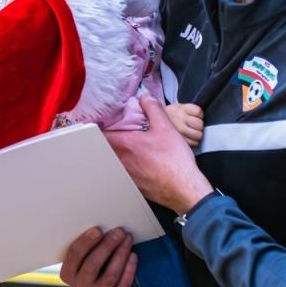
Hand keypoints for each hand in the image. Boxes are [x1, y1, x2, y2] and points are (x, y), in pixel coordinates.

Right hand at [59, 226, 136, 286]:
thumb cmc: (93, 265)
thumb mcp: (83, 258)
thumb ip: (88, 247)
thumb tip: (102, 226)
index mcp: (66, 275)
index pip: (74, 256)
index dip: (86, 241)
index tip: (98, 229)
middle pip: (92, 265)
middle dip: (107, 246)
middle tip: (118, 232)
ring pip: (110, 275)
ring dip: (121, 255)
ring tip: (128, 240)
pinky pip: (122, 286)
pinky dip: (129, 270)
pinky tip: (133, 256)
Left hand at [106, 96, 214, 213]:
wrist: (183, 188)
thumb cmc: (175, 161)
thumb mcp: (166, 127)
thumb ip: (153, 109)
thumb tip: (146, 98)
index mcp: (126, 144)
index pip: (102, 132)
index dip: (102, 124)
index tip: (104, 119)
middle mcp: (121, 160)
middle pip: (107, 145)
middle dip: (112, 136)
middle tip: (119, 129)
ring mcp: (126, 173)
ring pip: (116, 158)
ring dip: (120, 150)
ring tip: (132, 144)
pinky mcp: (134, 183)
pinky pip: (125, 170)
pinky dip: (129, 163)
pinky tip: (142, 160)